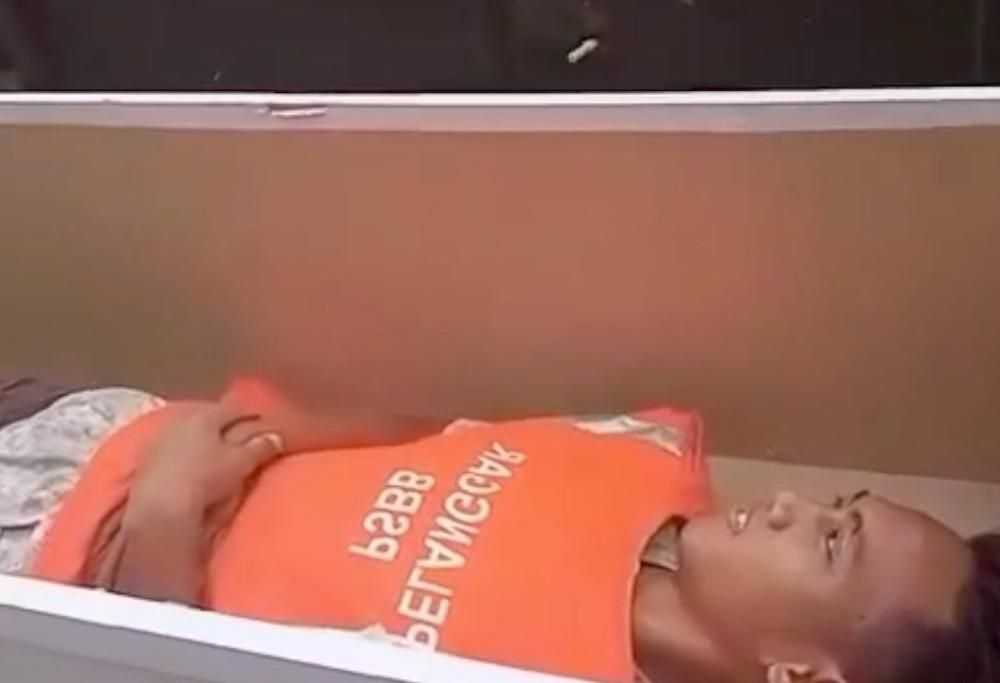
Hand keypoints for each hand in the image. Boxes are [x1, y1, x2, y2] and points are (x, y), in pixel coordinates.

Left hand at [87, 403, 284, 602]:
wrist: (161, 506)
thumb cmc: (206, 477)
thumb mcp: (241, 462)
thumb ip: (260, 447)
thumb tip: (276, 437)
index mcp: (206, 417)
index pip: (233, 410)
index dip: (250, 414)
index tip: (262, 419)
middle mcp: (180, 422)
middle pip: (208, 418)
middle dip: (223, 424)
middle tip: (239, 431)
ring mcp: (160, 440)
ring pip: (187, 432)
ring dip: (201, 438)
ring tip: (214, 449)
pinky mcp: (146, 461)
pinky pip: (172, 448)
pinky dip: (184, 452)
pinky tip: (190, 463)